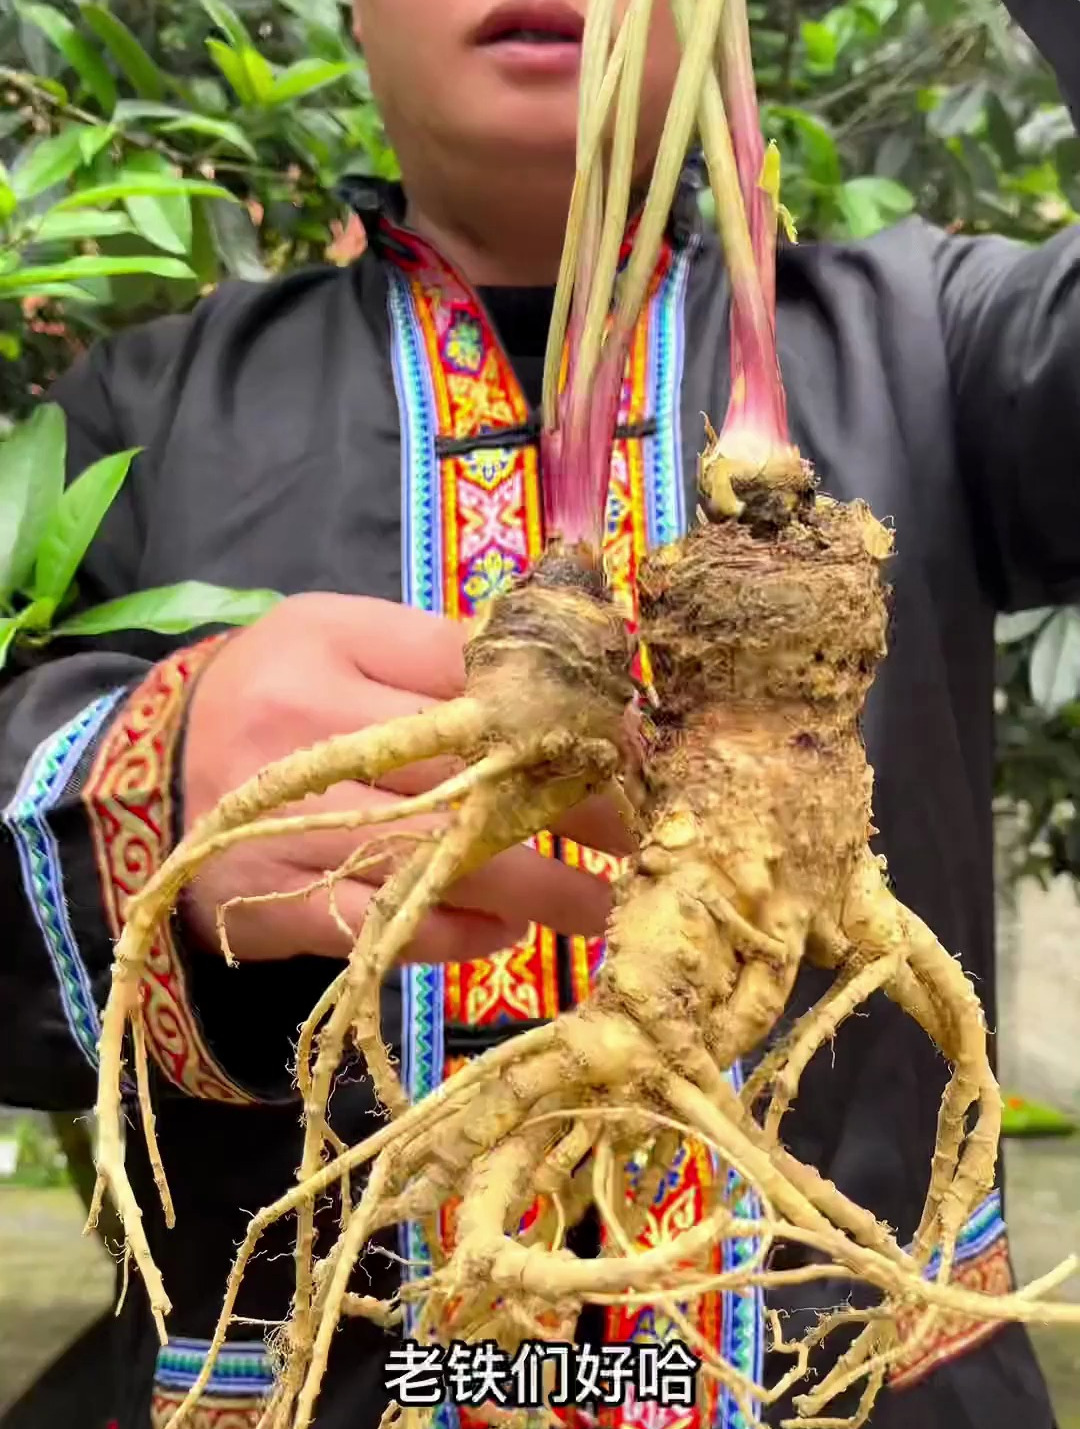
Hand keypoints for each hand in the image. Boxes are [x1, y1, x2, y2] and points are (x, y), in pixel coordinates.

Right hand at [180, 593, 634, 963]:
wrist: (139, 779)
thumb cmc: (265, 692)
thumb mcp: (337, 636)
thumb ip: (438, 649)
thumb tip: (572, 677)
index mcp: (329, 647)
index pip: (472, 671)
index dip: (566, 710)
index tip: (633, 743)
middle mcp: (307, 734)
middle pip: (468, 769)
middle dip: (573, 806)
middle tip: (645, 833)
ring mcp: (289, 826)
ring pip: (435, 858)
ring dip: (536, 886)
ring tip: (604, 902)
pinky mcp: (274, 904)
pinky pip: (381, 926)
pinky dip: (455, 932)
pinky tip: (507, 931)